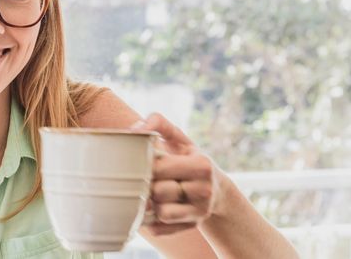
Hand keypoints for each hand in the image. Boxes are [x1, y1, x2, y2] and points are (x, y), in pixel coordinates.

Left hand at [133, 113, 227, 235]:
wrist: (217, 190)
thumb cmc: (189, 159)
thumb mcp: (179, 139)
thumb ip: (158, 124)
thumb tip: (135, 129)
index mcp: (201, 165)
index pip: (159, 167)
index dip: (144, 165)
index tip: (141, 162)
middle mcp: (204, 190)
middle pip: (158, 191)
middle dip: (147, 184)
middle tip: (145, 178)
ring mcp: (200, 212)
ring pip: (161, 212)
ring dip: (150, 202)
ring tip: (151, 192)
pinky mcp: (191, 226)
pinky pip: (160, 228)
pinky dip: (151, 220)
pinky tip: (152, 208)